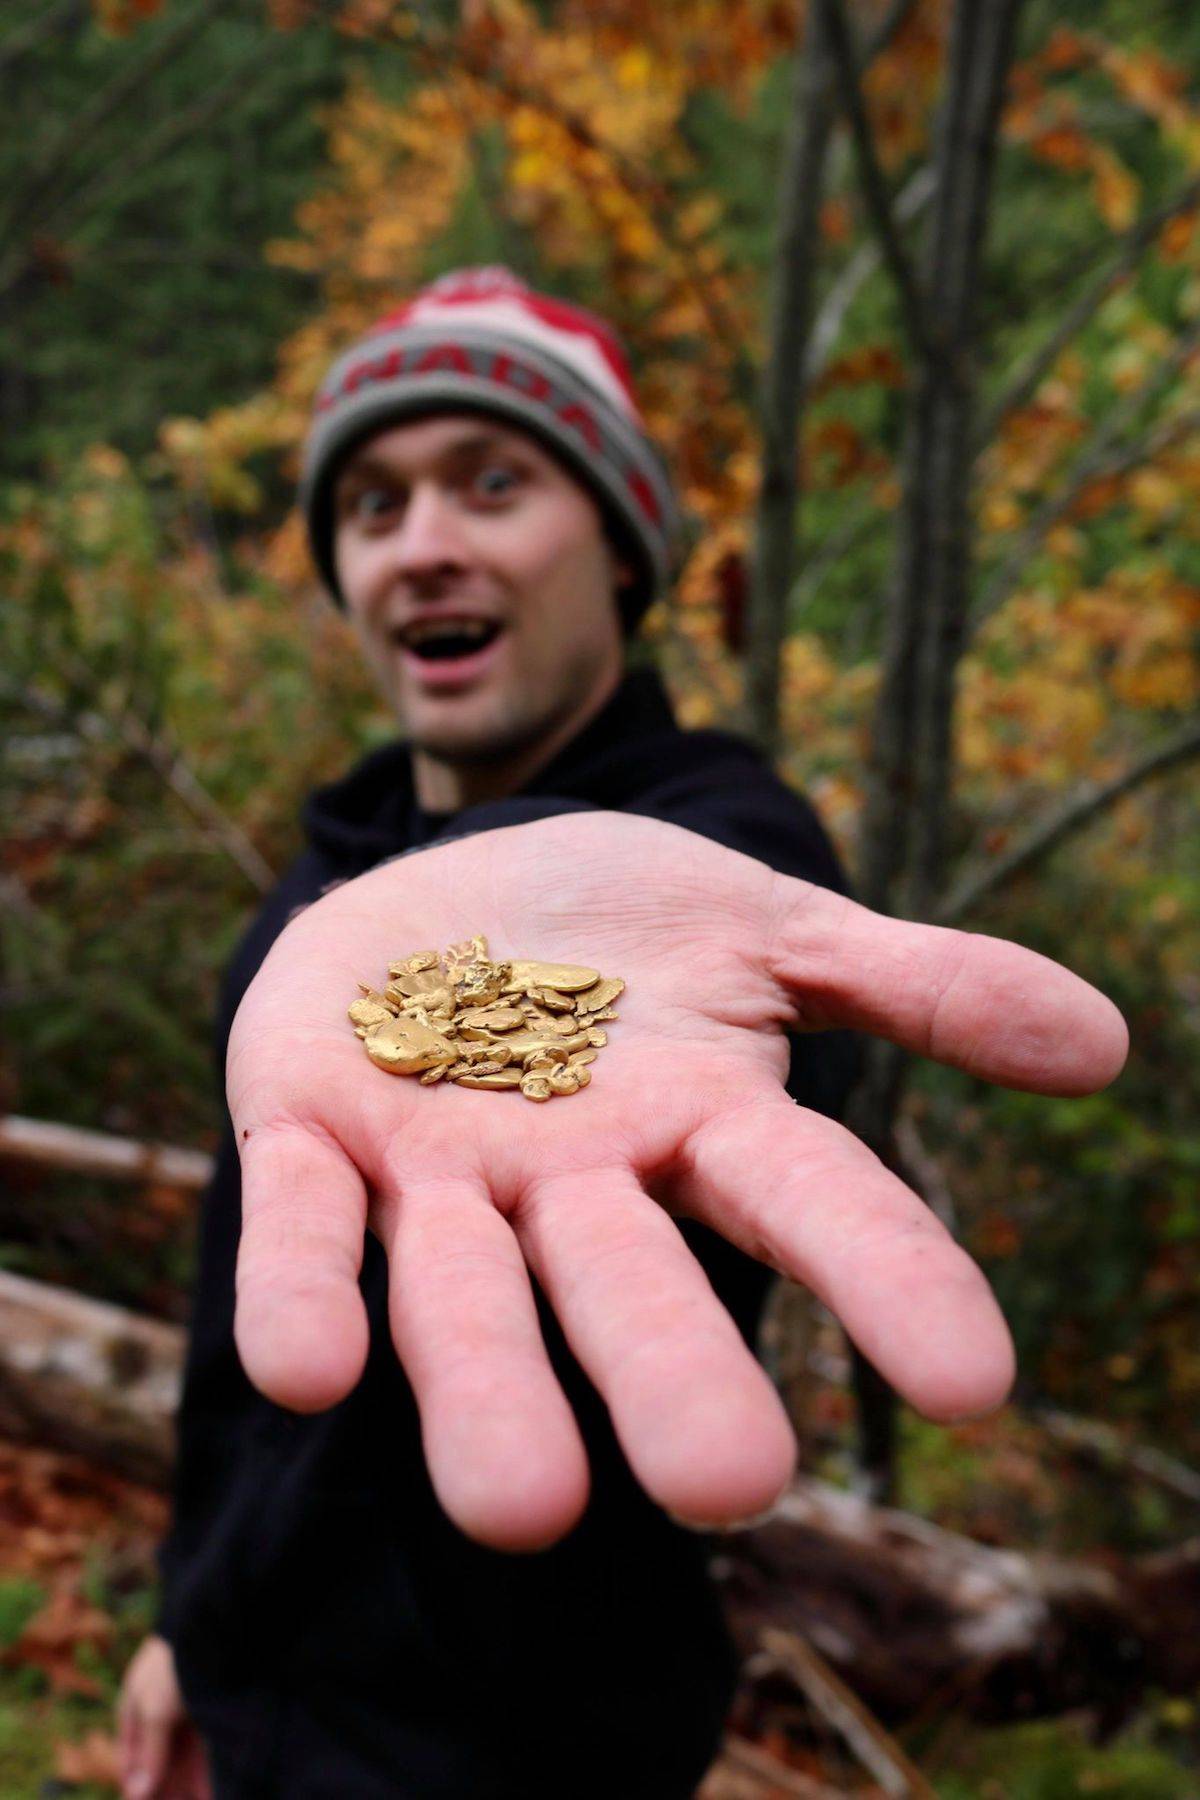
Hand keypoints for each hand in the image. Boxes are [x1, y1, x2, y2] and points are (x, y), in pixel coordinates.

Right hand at [116, 1634, 211, 1799]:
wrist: (214, 1621)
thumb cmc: (175, 1663)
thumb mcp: (155, 1709)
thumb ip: (149, 1752)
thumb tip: (136, 1794)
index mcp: (135, 1710)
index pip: (131, 1760)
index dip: (138, 1788)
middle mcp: (159, 1714)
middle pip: (158, 1764)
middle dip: (165, 1790)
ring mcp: (186, 1712)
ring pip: (183, 1762)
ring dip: (186, 1786)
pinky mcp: (212, 1711)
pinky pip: (205, 1752)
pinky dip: (205, 1774)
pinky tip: (209, 1792)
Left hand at [228, 811, 1125, 1549]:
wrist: (445, 886)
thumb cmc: (621, 927)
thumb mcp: (771, 928)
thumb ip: (918, 982)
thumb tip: (1101, 1042)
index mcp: (700, 1123)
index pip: (813, 1203)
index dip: (885, 1280)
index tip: (975, 1382)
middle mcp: (577, 1177)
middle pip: (632, 1286)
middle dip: (671, 1375)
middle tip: (725, 1484)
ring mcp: (438, 1170)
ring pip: (464, 1295)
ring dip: (485, 1392)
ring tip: (521, 1509)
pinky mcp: (307, 1130)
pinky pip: (300, 1222)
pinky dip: (303, 1294)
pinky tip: (309, 1373)